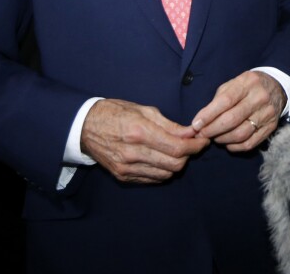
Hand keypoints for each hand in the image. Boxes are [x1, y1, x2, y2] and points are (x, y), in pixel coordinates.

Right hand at [80, 98, 208, 183]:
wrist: (85, 127)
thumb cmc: (116, 112)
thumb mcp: (144, 110)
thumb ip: (169, 125)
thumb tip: (191, 133)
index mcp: (139, 132)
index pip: (177, 147)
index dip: (196, 146)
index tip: (203, 140)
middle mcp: (133, 153)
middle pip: (175, 164)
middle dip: (188, 155)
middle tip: (192, 145)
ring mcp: (127, 168)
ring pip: (166, 174)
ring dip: (176, 164)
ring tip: (176, 151)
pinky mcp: (123, 176)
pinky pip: (152, 179)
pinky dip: (163, 170)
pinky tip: (162, 159)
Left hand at [192, 71, 285, 150]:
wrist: (277, 87)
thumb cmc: (248, 86)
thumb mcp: (233, 84)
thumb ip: (217, 100)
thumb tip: (201, 121)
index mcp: (247, 83)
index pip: (225, 101)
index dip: (208, 115)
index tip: (195, 125)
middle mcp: (259, 98)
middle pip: (232, 120)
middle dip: (212, 130)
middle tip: (201, 134)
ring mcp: (267, 114)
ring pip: (241, 134)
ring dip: (222, 139)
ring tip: (214, 138)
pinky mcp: (271, 127)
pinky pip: (250, 143)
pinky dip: (235, 147)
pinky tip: (227, 143)